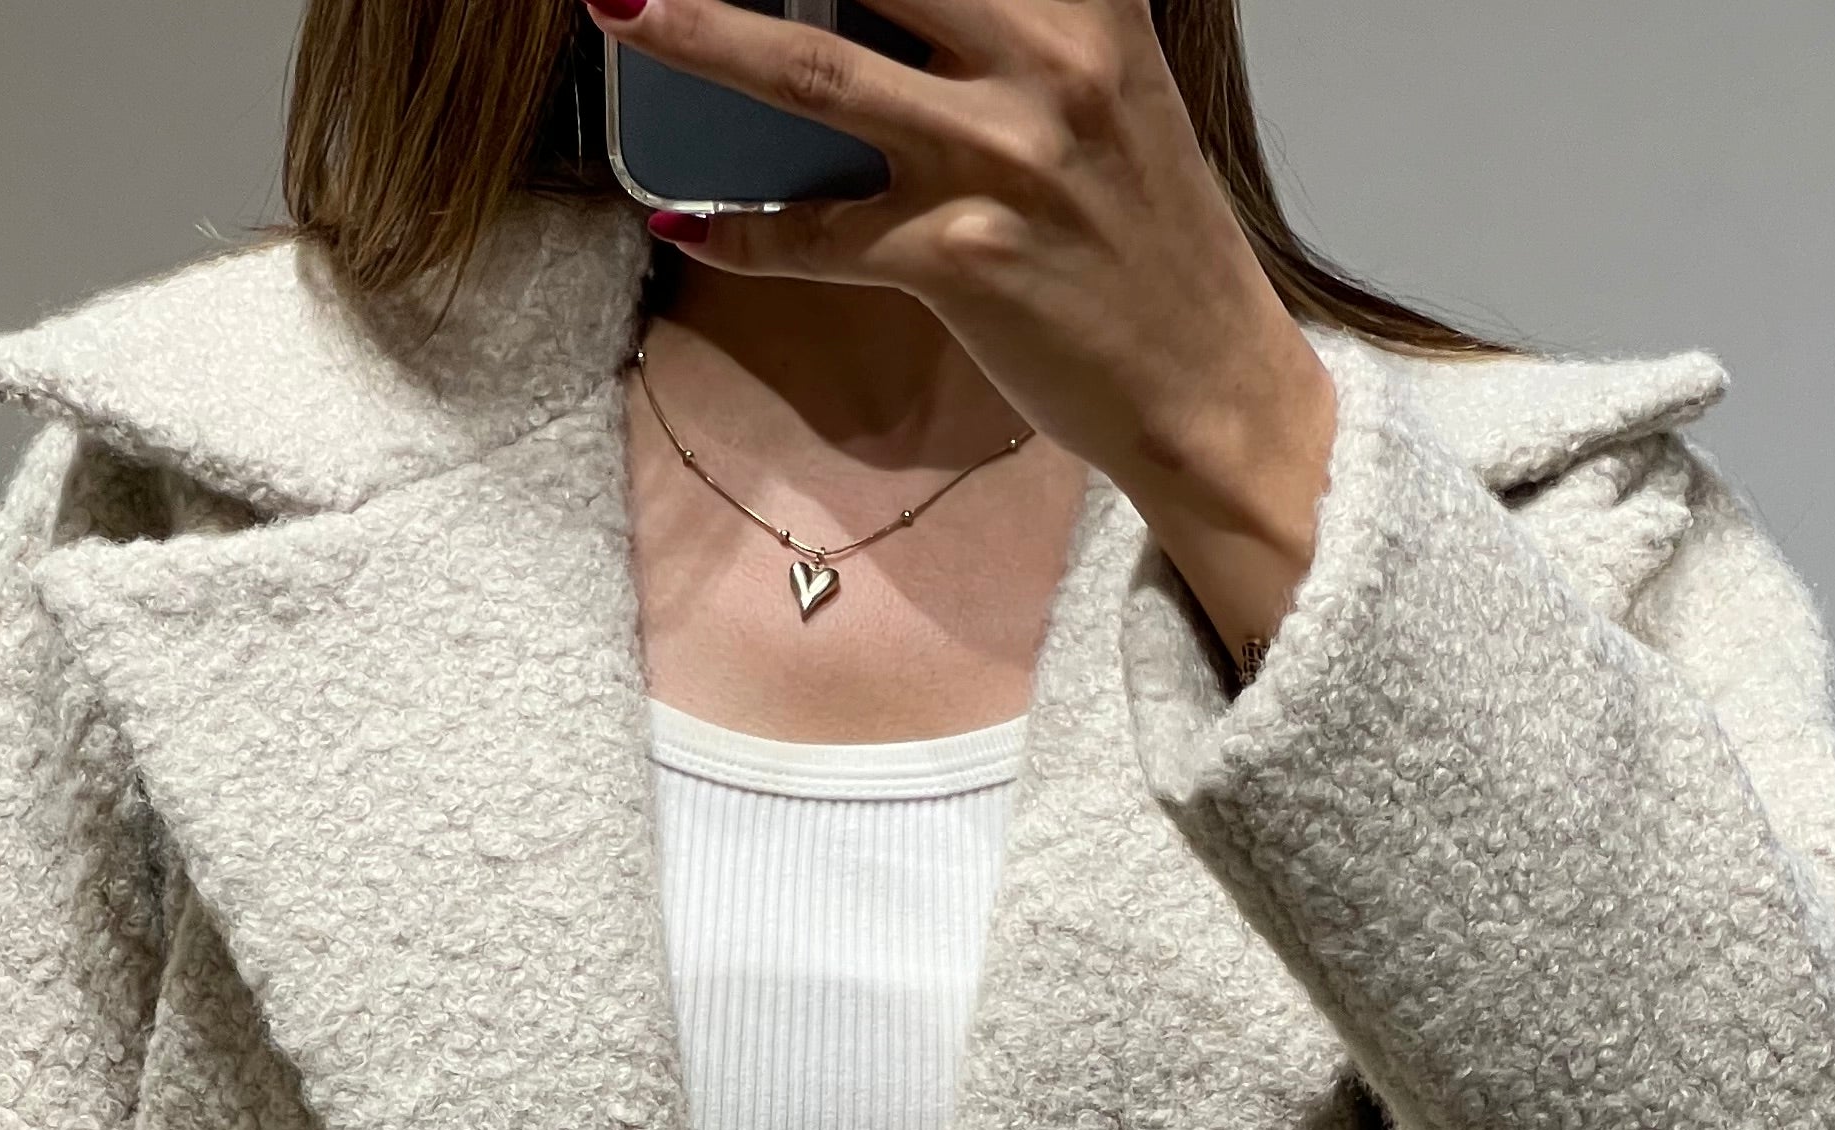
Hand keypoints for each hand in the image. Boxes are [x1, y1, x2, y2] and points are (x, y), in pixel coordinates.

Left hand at [586, 0, 1338, 668]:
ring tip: (623, 10)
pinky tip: (686, 223)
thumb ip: (1016, 29)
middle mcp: (1048, 61)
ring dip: (705, 36)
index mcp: (1085, 3)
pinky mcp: (965, 261)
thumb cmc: (1148, 239)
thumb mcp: (1107, 89)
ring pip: (817, 76)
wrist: (1211, 386)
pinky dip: (743, 235)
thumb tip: (889, 10)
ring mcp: (1003, 161)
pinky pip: (822, 239)